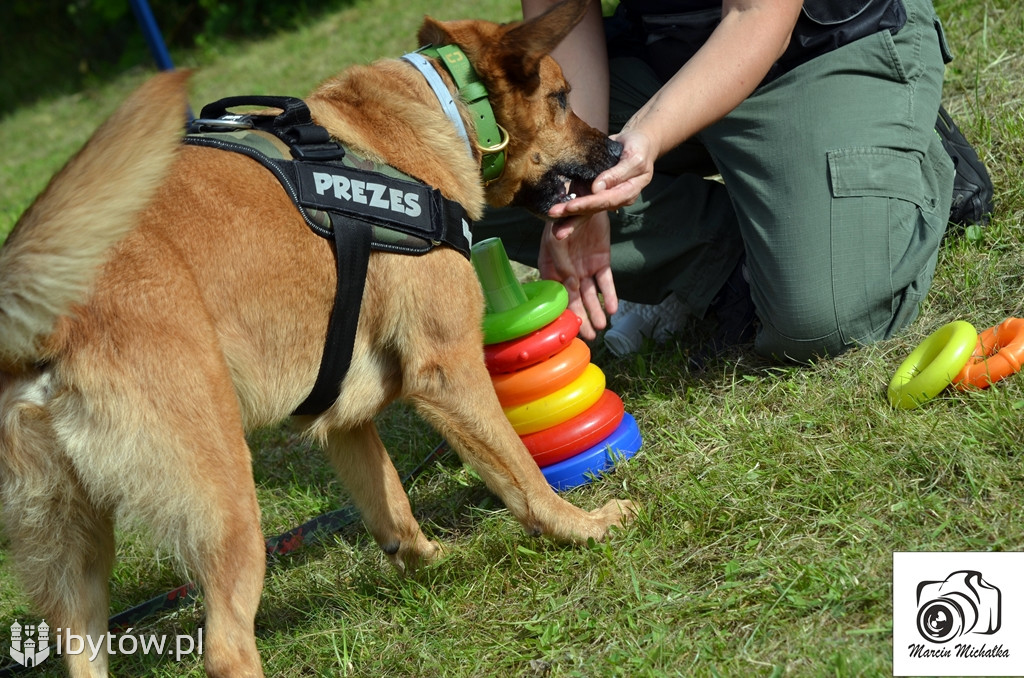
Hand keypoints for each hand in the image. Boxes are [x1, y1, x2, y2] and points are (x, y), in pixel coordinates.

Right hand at [538, 211, 616, 339]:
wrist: (582, 198)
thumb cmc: (562, 219)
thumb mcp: (556, 239)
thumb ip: (562, 264)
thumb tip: (570, 287)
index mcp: (551, 269)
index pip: (556, 295)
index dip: (562, 311)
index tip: (568, 328)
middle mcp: (567, 272)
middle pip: (575, 300)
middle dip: (581, 318)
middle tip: (588, 335)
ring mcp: (584, 267)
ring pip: (590, 295)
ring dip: (595, 311)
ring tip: (601, 327)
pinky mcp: (601, 261)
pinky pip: (606, 282)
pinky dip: (609, 295)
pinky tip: (613, 308)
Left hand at [548, 128, 656, 220]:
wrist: (636, 142)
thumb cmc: (639, 149)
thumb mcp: (634, 158)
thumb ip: (617, 174)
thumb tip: (597, 188)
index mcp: (628, 192)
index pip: (606, 200)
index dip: (587, 204)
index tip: (570, 206)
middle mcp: (614, 198)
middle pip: (593, 210)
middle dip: (572, 216)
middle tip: (554, 216)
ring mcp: (603, 195)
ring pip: (585, 209)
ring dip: (568, 218)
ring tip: (553, 226)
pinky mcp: (594, 189)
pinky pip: (580, 199)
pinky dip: (568, 206)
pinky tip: (555, 214)